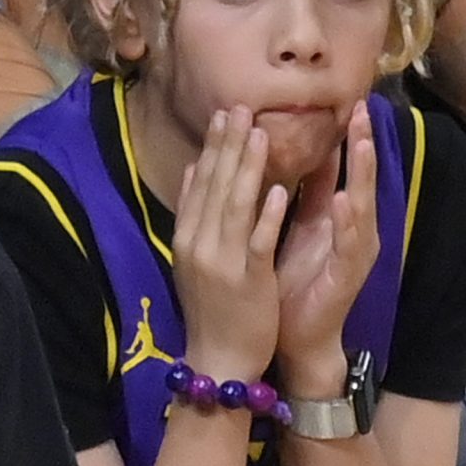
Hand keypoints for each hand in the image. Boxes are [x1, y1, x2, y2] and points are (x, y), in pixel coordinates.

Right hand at [171, 108, 286, 381]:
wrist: (217, 357)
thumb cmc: (212, 307)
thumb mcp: (193, 257)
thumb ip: (195, 213)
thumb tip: (193, 169)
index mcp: (187, 238)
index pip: (199, 184)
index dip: (212, 148)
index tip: (224, 114)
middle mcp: (198, 244)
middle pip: (215, 187)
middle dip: (229, 146)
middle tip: (241, 108)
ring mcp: (221, 261)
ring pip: (235, 207)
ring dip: (247, 169)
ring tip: (260, 134)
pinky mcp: (246, 279)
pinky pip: (257, 241)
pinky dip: (266, 215)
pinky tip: (278, 189)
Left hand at [274, 102, 380, 394]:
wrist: (290, 337)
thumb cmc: (288, 283)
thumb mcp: (289, 231)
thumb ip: (295, 197)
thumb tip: (291, 158)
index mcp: (331, 219)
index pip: (340, 169)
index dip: (344, 136)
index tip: (344, 99)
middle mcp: (349, 231)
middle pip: (359, 179)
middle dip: (362, 143)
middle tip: (362, 108)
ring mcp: (352, 253)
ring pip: (361, 205)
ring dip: (361, 174)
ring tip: (361, 142)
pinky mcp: (347, 275)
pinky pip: (349, 245)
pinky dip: (346, 222)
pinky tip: (343, 201)